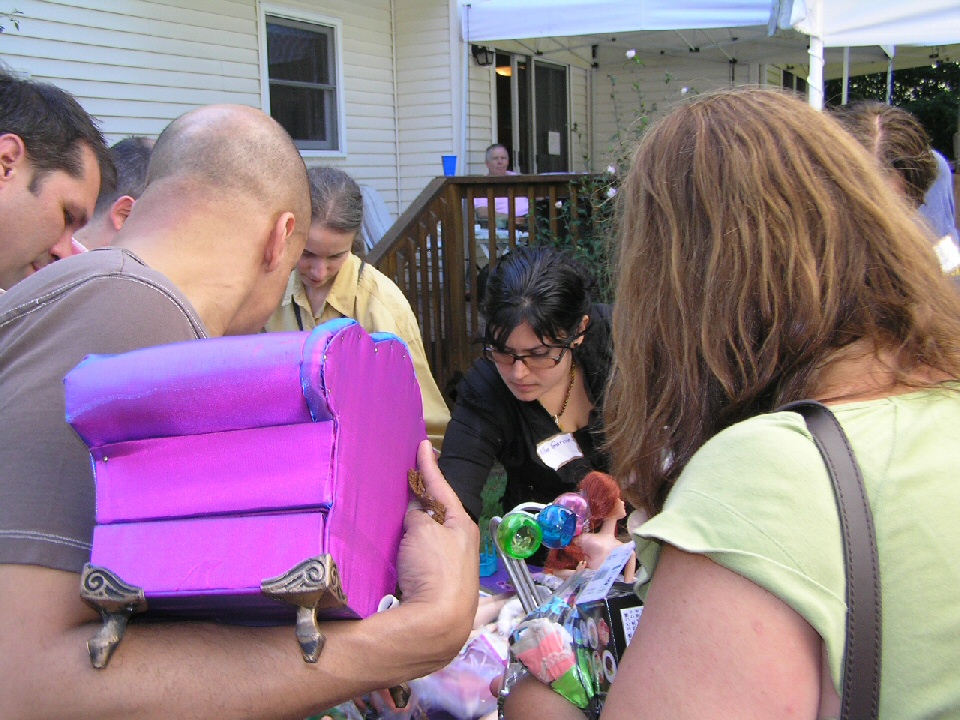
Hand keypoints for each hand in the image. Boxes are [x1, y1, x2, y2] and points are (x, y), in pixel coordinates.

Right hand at [395, 440, 478, 654]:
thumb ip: (419, 515)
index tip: (423, 445)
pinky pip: (417, 558)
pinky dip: (408, 548)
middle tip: (407, 478)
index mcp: (463, 526)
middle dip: (423, 500)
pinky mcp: (432, 587)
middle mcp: (459, 545)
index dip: (429, 466)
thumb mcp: (424, 530)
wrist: (435, 623)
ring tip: (397, 511)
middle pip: (436, 515)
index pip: (442, 488)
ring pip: (427, 538)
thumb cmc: (435, 569)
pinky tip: (396, 547)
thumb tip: (416, 516)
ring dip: (415, 527)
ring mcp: (447, 568)